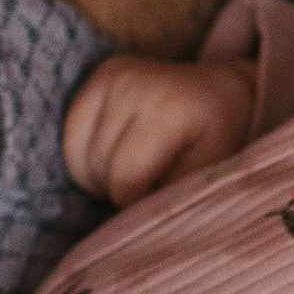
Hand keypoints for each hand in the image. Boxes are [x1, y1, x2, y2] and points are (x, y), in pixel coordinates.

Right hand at [63, 53, 258, 204]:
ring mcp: (113, 75)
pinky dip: (88, 159)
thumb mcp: (214, 169)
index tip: (157, 201)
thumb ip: (177, 193)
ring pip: (80, 157)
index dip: (135, 204)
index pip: (125, 180)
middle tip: (151, 185)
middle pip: (101, 168)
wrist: (222, 90)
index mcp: (168, 109)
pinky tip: (118, 156)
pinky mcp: (100, 75)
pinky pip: (71, 138)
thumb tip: (139, 218)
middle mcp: (134, 83)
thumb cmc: (221, 137)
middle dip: (120, 190)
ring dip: (102, 177)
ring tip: (137, 171)